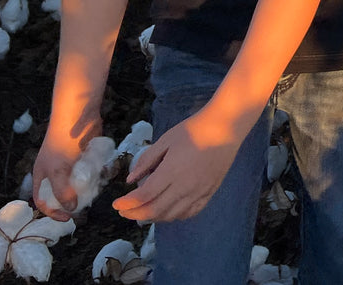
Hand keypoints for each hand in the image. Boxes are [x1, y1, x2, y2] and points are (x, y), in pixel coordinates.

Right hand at [32, 120, 97, 219]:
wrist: (78, 117)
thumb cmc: (62, 144)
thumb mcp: (57, 171)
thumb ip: (62, 192)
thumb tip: (71, 208)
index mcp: (43, 176)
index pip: (43, 201)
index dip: (53, 212)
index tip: (68, 218)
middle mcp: (57, 172)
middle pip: (64, 193)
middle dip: (75, 200)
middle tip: (87, 203)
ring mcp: (73, 164)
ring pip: (81, 183)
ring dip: (90, 187)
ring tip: (97, 185)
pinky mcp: (88, 157)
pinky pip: (93, 170)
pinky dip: (99, 173)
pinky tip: (106, 171)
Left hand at [112, 114, 246, 222]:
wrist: (226, 126)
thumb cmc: (194, 129)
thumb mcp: (166, 140)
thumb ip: (146, 161)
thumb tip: (130, 180)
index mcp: (171, 171)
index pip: (144, 196)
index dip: (127, 204)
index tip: (116, 203)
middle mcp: (185, 186)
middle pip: (155, 210)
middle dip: (135, 214)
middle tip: (124, 211)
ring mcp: (199, 191)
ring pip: (172, 215)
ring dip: (154, 216)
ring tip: (143, 211)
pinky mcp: (210, 192)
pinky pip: (190, 212)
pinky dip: (175, 216)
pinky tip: (168, 210)